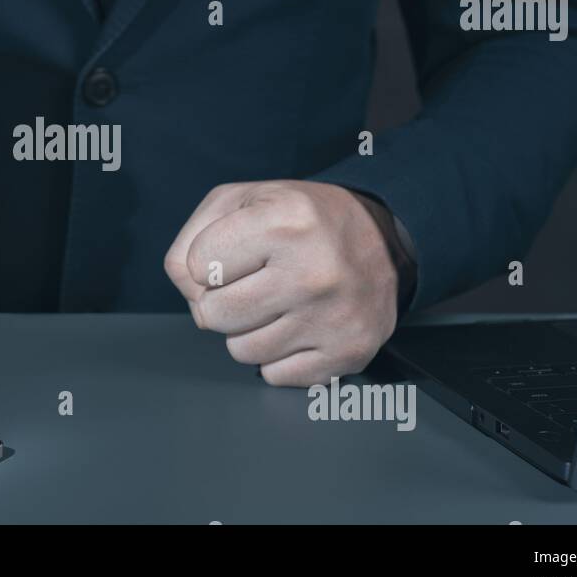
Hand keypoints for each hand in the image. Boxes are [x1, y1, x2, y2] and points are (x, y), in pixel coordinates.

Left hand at [164, 180, 399, 386]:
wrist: (385, 241)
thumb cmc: (301, 221)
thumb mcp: (242, 200)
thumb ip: (192, 239)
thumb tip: (190, 295)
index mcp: (285, 221)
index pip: (196, 266)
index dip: (208, 260)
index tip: (237, 252)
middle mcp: (312, 271)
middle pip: (213, 315)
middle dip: (223, 300)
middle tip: (256, 282)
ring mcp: (332, 318)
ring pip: (241, 352)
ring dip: (250, 331)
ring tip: (279, 303)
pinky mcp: (348, 354)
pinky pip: (275, 376)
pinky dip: (279, 356)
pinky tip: (300, 326)